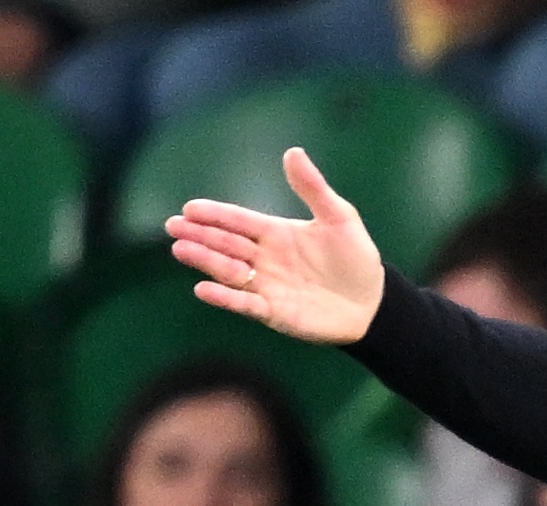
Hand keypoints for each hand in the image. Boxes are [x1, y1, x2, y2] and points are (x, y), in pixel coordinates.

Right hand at [165, 147, 385, 344]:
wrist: (373, 303)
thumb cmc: (356, 259)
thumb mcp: (339, 218)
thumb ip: (313, 188)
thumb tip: (293, 152)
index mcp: (276, 233)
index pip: (239, 221)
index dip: (215, 215)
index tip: (190, 208)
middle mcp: (265, 258)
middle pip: (227, 244)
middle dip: (200, 235)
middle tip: (174, 227)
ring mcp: (267, 285)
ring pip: (229, 271)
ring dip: (205, 261)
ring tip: (181, 250)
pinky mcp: (273, 312)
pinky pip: (245, 304)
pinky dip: (225, 297)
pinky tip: (203, 289)